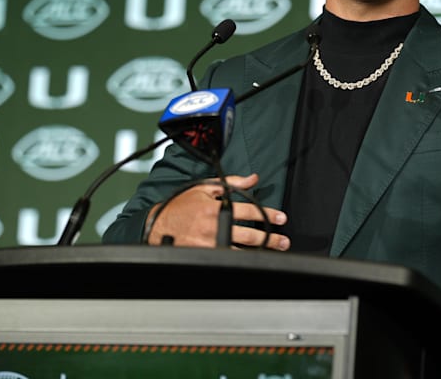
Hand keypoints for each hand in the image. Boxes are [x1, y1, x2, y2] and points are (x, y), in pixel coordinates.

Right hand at [146, 173, 290, 250]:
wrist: (157, 224)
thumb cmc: (180, 205)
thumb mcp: (204, 187)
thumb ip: (231, 183)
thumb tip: (253, 178)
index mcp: (216, 207)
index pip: (249, 211)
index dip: (268, 214)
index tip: (281, 218)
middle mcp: (214, 226)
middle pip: (249, 235)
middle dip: (270, 238)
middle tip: (283, 240)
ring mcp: (209, 244)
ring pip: (241, 251)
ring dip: (260, 252)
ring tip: (274, 252)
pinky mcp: (204, 255)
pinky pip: (227, 259)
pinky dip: (241, 260)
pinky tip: (253, 261)